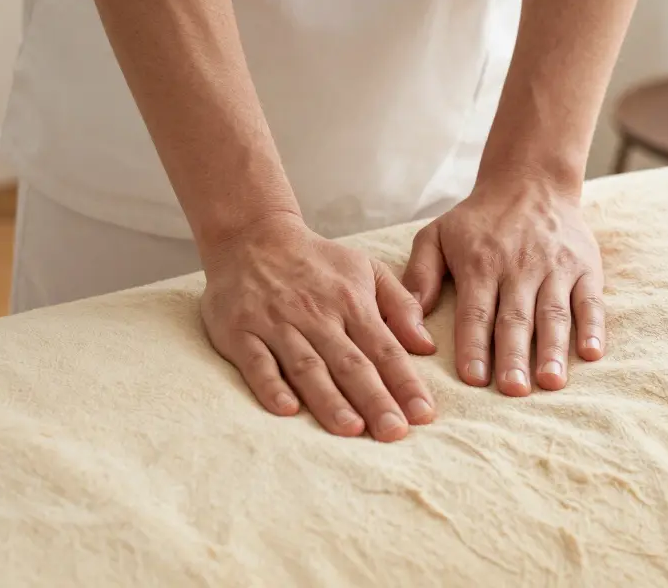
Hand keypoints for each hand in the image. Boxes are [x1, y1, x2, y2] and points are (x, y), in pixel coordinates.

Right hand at [201, 214, 437, 440]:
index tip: (423, 414)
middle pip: (350, 363)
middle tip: (394, 432)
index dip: (405, 382)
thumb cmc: (316, 261)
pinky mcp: (240, 331)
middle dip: (374, 399)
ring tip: (351, 429)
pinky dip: (271, 385)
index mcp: (350, 302)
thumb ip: (400, 305)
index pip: (384, 348)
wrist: (252, 235)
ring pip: (306, 366)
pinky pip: (256, 362)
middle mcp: (316, 315)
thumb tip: (427, 346)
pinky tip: (287, 409)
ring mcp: (276, 323)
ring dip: (329, 399)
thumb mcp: (366, 268)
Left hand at [402, 178, 605, 394]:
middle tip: (513, 391)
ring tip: (550, 383)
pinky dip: (594, 327)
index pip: (475, 312)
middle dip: (513, 356)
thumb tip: (410, 321)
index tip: (473, 379)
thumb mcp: (436, 235)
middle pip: (515, 318)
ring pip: (553, 314)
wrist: (531, 182)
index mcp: (480, 264)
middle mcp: (519, 267)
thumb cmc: (477, 220)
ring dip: (553, 350)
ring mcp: (555, 268)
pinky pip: (591, 301)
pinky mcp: (585, 268)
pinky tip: (591, 353)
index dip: (474, 345)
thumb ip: (419, 275)